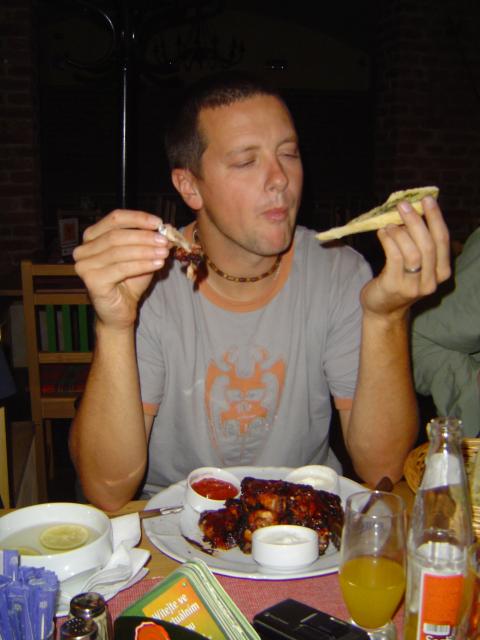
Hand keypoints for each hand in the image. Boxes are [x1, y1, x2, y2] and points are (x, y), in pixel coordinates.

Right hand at [73, 210, 169, 329]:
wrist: (120, 311)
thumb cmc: (128, 283)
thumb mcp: (142, 257)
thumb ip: (150, 242)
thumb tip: (167, 228)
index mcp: (93, 237)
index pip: (115, 218)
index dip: (137, 218)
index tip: (158, 222)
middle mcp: (84, 249)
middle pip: (116, 235)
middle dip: (143, 237)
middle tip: (164, 240)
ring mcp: (85, 265)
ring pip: (119, 251)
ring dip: (145, 251)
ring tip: (164, 252)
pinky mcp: (92, 280)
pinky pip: (121, 268)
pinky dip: (141, 264)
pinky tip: (157, 264)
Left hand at [360, 196, 450, 318]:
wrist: (383, 310)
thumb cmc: (399, 280)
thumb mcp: (417, 265)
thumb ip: (418, 243)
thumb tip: (414, 211)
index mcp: (442, 272)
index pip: (442, 240)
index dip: (436, 218)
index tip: (427, 200)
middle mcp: (431, 281)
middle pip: (428, 245)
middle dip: (416, 221)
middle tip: (403, 205)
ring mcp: (413, 286)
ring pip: (412, 252)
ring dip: (399, 232)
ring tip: (389, 224)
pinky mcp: (394, 286)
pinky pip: (394, 257)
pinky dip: (388, 240)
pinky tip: (383, 233)